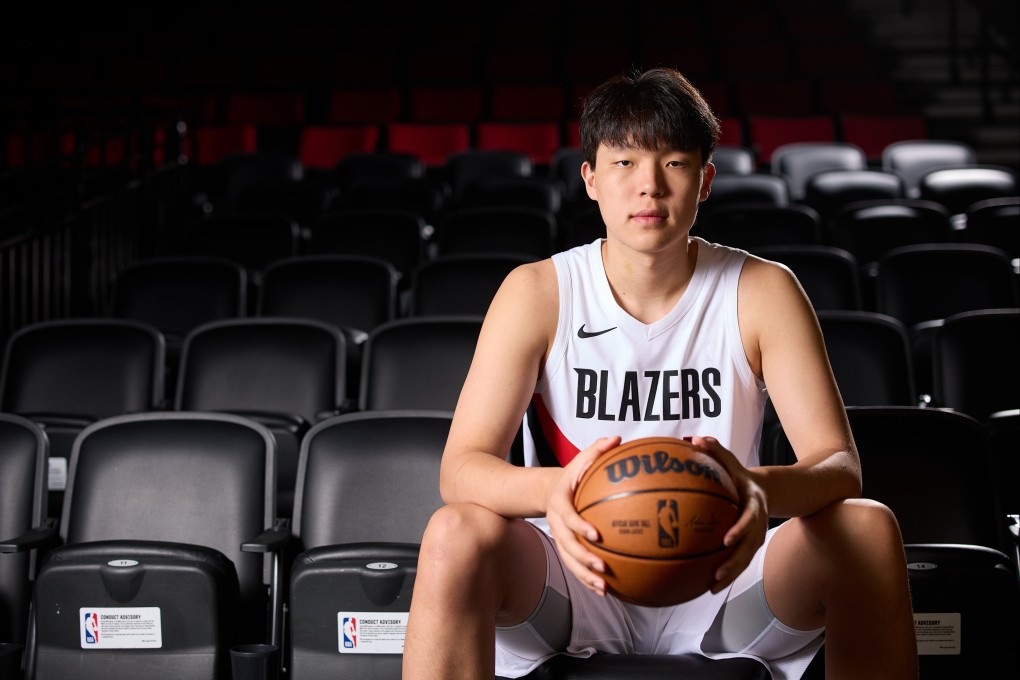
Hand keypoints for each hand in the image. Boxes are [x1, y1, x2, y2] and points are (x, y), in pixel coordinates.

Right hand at [545, 436, 621, 596]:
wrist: (549, 491)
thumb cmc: (572, 475)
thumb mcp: (581, 459)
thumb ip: (597, 450)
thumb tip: (618, 439)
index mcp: (560, 502)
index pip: (567, 516)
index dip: (579, 526)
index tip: (597, 536)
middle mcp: (556, 522)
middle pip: (566, 544)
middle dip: (583, 558)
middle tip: (603, 567)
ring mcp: (559, 537)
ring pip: (569, 560)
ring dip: (585, 576)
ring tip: (604, 588)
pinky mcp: (565, 547)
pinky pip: (574, 566)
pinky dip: (587, 579)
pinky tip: (605, 590)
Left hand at [691, 436, 768, 593]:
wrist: (764, 491)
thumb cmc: (739, 476)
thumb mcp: (731, 461)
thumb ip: (716, 450)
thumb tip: (695, 439)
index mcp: (754, 504)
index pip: (749, 519)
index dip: (740, 530)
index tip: (726, 539)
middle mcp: (757, 524)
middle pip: (748, 548)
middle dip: (734, 563)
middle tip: (717, 573)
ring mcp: (755, 538)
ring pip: (744, 561)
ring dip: (729, 576)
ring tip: (711, 588)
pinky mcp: (749, 547)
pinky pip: (738, 564)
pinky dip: (726, 576)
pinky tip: (707, 586)